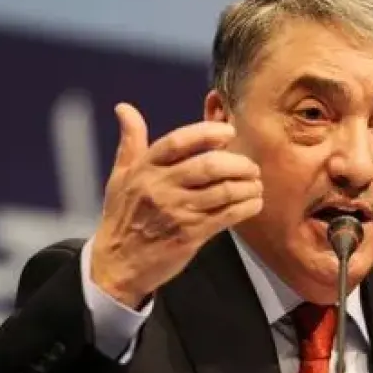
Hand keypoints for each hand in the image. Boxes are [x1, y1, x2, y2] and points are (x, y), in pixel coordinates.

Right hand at [90, 103, 262, 307]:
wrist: (117, 264)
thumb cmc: (121, 217)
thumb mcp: (119, 177)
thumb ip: (130, 142)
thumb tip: (124, 108)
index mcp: (144, 170)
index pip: (178, 141)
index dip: (207, 132)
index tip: (228, 133)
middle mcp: (160, 188)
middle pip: (208, 166)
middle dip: (238, 163)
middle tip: (249, 166)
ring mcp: (177, 212)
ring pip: (223, 191)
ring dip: (247, 185)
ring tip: (255, 184)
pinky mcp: (190, 235)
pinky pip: (227, 216)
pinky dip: (246, 206)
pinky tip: (252, 203)